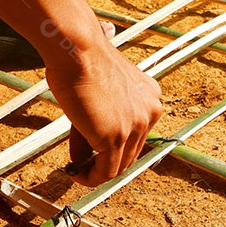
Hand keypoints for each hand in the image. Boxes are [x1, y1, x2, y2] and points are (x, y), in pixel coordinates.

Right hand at [45, 39, 161, 186]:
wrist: (77, 48)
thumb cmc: (82, 60)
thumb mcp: (99, 93)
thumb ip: (97, 124)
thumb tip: (82, 157)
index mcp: (150, 98)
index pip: (135, 134)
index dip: (113, 147)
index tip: (92, 151)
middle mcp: (150, 112)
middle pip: (129, 153)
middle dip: (104, 162)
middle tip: (81, 165)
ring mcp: (135, 126)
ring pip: (119, 166)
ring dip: (96, 173)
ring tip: (77, 171)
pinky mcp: (116, 136)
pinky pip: (106, 171)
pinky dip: (91, 178)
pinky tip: (75, 173)